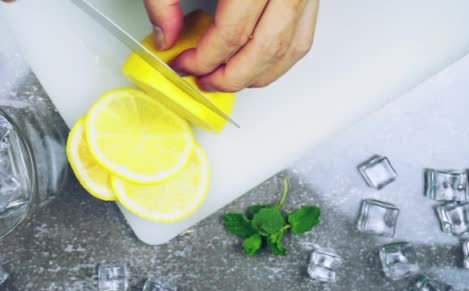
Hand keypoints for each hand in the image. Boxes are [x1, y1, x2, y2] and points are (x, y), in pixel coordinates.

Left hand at [144, 0, 318, 91]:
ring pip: (291, 47)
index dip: (204, 58)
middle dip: (231, 76)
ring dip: (258, 74)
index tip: (183, 64)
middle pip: (266, 47)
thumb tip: (166, 35)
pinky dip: (280, 57)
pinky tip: (255, 62)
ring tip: (227, 78)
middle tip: (204, 80)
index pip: (232, 32)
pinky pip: (303, 34)